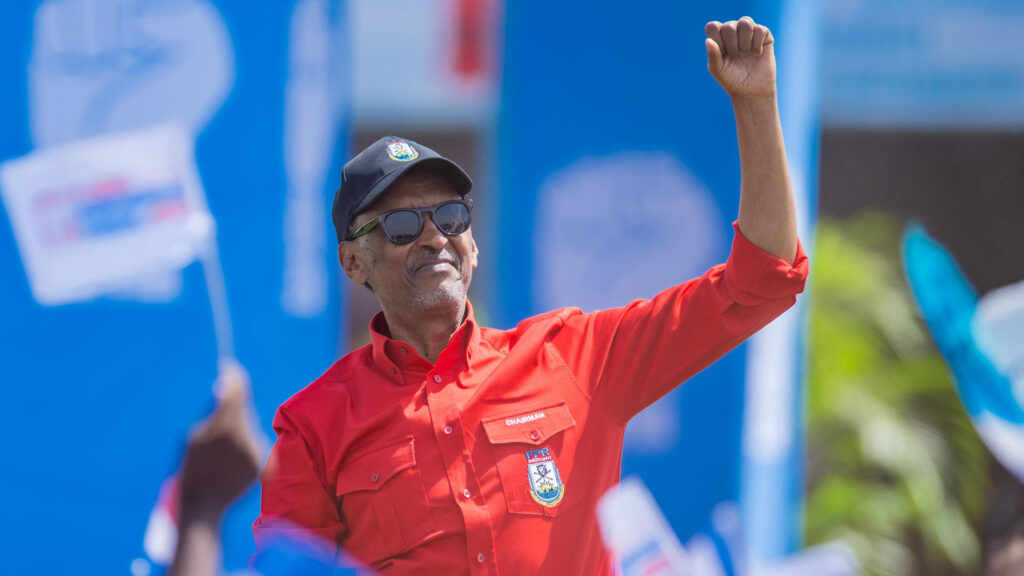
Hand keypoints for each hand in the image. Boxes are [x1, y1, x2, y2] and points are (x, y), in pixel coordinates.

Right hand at [178, 361, 264, 516]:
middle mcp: (244, 437)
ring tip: (219, 442)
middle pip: (244, 407)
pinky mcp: (263, 462)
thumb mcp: (194, 437)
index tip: (229, 366)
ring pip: (249, 425)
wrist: (204, 505)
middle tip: (225, 390)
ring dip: (238, 423)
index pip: (235, 392)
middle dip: (235, 399)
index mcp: (223, 427)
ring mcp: (255, 451)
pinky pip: (253, 442)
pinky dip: (243, 442)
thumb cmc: (192, 468)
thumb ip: (213, 413)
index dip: (233, 376)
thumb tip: (226, 389)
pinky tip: (229, 456)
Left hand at [705, 17, 775, 99]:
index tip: (722, 54)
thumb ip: (712, 55)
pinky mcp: (764, 34)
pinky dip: (757, 44)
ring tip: (746, 53)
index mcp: (719, 37)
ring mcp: (749, 31)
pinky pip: (759, 29)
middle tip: (735, 56)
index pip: (713, 27)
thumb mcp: (718, 70)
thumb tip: (708, 40)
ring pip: (745, 22)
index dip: (717, 41)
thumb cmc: (731, 79)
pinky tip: (757, 54)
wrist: (751, 90)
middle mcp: (733, 31)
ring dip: (745, 42)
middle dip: (732, 45)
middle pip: (729, 26)